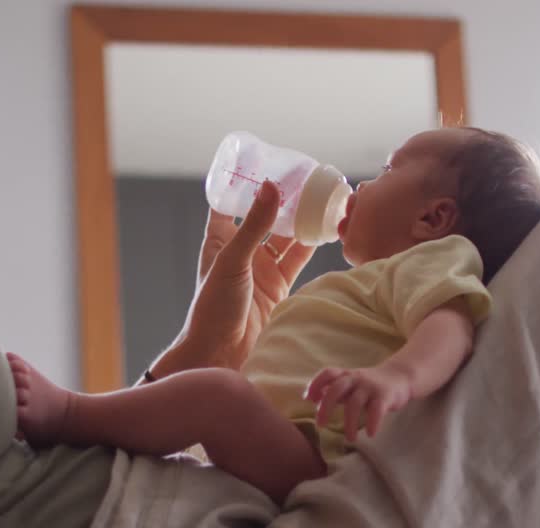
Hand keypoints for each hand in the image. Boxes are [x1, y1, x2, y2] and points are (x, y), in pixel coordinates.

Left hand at [161, 182, 315, 373]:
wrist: (222, 354)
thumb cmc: (213, 307)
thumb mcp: (232, 261)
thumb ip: (254, 226)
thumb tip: (271, 187)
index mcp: (219, 239)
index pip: (229, 201)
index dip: (243, 182)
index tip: (262, 161)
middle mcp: (241, 250)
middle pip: (264, 215)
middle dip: (282, 198)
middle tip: (305, 176)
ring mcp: (261, 268)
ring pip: (285, 236)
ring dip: (300, 219)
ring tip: (321, 197)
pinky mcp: (278, 286)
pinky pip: (297, 259)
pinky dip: (310, 244)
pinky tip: (325, 228)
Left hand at [306, 366, 412, 441]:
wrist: (400, 377)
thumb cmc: (369, 385)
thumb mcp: (351, 384)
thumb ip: (334, 391)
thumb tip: (313, 398)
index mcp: (346, 375)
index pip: (328, 373)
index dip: (316, 384)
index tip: (308, 399)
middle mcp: (356, 379)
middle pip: (336, 389)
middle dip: (326, 407)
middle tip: (320, 425)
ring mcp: (370, 387)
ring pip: (355, 404)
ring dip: (349, 423)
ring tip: (350, 439)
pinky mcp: (385, 396)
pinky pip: (376, 410)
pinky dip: (372, 423)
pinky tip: (370, 434)